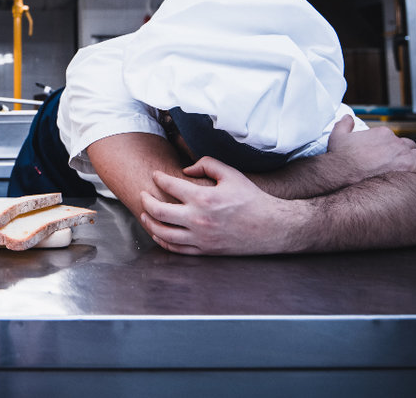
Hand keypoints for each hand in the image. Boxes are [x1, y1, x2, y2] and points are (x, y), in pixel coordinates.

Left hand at [139, 156, 302, 254]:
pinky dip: (162, 241)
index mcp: (204, 198)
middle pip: (159, 211)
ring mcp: (201, 238)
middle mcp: (199, 219)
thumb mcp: (231, 174)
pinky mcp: (205, 251)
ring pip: (164, 233)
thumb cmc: (252, 199)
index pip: (170, 186)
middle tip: (143, 194)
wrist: (271, 227)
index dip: (159, 179)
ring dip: (149, 223)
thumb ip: (206, 164)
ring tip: (144, 214)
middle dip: (146, 201)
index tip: (155, 175)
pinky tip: (158, 233)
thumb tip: (184, 170)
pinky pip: (176, 249)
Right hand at [327, 115, 415, 183]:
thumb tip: (347, 118)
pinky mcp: (409, 169)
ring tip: (415, 167)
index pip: (395, 138)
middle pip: (410, 146)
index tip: (388, 153)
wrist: (343, 171)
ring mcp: (404, 156)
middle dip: (407, 153)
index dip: (393, 146)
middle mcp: (395, 143)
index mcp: (382, 134)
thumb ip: (344, 124)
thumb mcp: (338, 135)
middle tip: (401, 161)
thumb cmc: (341, 156)